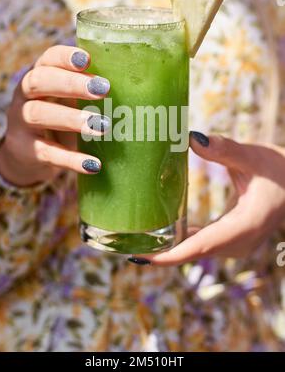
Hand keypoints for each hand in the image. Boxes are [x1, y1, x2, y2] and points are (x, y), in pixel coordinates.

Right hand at [0, 45, 110, 185]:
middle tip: (104, 90)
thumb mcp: (69, 99)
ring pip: (39, 114)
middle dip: (71, 84)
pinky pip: (47, 153)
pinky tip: (94, 165)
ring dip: (72, 119)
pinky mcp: (26, 150)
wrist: (27, 153)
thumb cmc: (60, 116)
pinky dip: (71, 159)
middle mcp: (25, 95)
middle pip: (39, 81)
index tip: (88, 60)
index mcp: (40, 75)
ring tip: (102, 126)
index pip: (48, 59)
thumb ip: (92, 90)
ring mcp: (21, 123)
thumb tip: (140, 85)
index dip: (65, 57)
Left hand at [140, 132, 284, 265]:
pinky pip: (201, 244)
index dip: (170, 255)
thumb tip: (192, 138)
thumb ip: (225, 149)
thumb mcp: (253, 157)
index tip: (141, 257)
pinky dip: (180, 241)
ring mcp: (235, 244)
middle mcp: (239, 242)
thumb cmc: (279, 171)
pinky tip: (161, 231)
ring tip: (135, 240)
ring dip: (168, 248)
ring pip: (196, 251)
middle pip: (193, 253)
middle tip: (125, 243)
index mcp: (245, 226)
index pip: (201, 246)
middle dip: (160, 253)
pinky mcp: (230, 238)